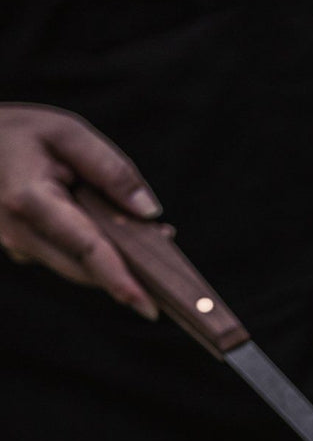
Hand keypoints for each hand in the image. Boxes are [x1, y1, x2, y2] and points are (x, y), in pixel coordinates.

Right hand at [0, 103, 160, 318]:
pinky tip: (119, 232)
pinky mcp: (23, 251)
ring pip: (80, 269)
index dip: (120, 281)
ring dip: (118, 261)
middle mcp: (20, 233)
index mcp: (30, 201)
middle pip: (88, 269)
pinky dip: (98, 254)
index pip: (86, 250)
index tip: (149, 307)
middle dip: (131, 271)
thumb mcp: (67, 132)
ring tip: (150, 235)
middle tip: (166, 250)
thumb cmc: (18, 133)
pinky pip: (69, 260)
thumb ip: (111, 170)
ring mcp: (17, 247)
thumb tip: (149, 212)